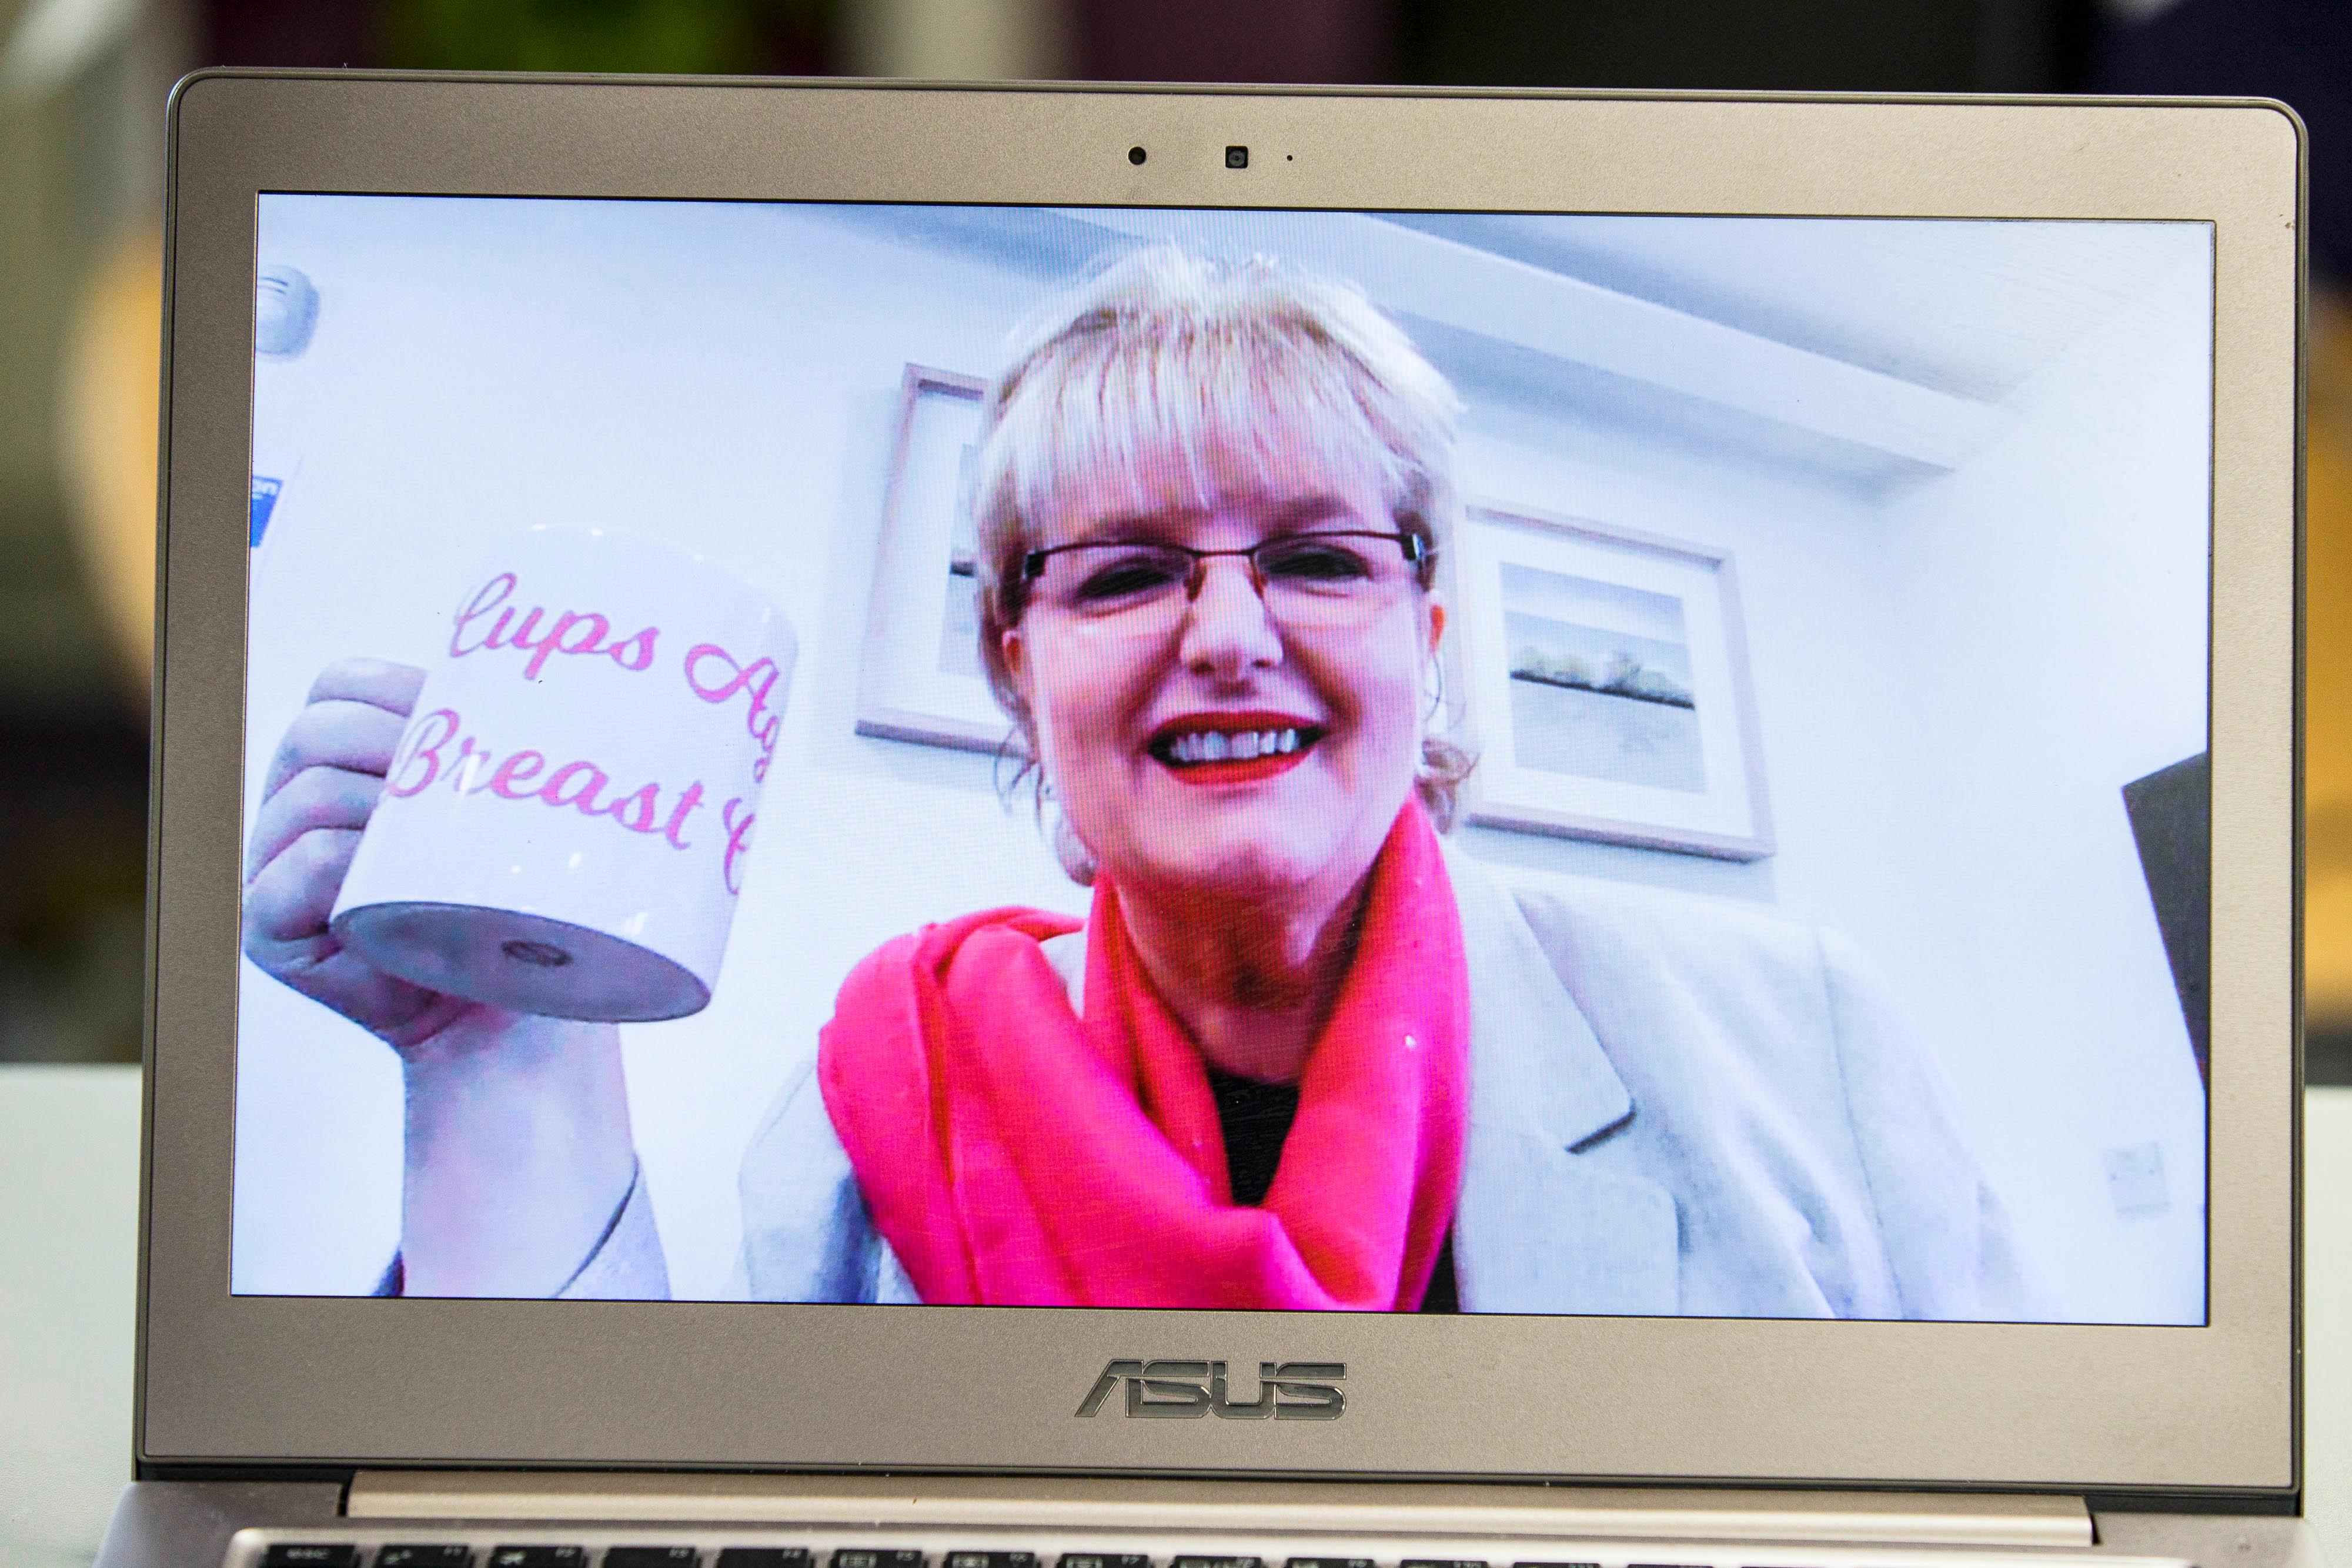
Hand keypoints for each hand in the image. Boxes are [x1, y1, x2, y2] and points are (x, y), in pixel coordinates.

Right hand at [241, 658, 473, 1047]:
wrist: (507, 1010)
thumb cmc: (510, 900)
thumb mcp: (500, 808)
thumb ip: (492, 744)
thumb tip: (553, 654)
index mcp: (338, 760)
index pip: (341, 685)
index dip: (401, 688)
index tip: (477, 717)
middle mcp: (291, 804)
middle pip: (319, 732)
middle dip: (397, 743)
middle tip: (472, 779)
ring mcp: (270, 866)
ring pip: (313, 794)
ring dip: (388, 806)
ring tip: (452, 835)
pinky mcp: (268, 928)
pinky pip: (305, 865)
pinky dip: (357, 863)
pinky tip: (406, 881)